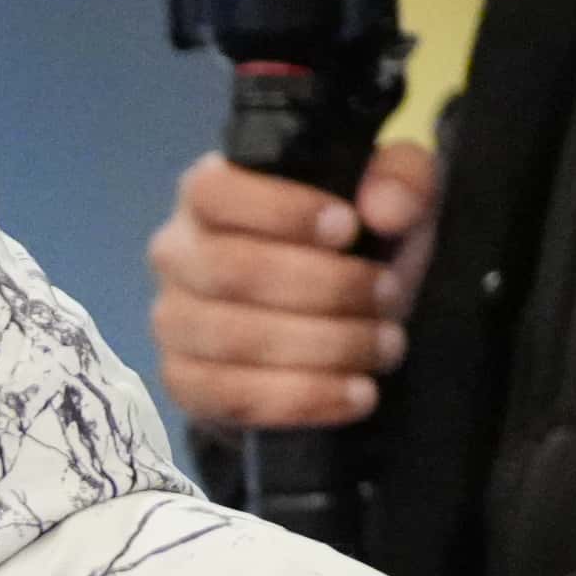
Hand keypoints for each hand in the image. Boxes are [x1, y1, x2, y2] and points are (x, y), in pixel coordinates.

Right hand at [148, 137, 438, 435]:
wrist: (332, 321)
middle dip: (322, 288)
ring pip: (233, 340)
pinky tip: (357, 393)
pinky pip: (230, 397)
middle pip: (229, 271)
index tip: (348, 228)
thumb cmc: (351, 244)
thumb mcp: (390, 193)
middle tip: (388, 295)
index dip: (280, 210)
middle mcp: (176, 254)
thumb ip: (402, 176)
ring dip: (323, 346)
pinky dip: (302, 399)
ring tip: (385, 346)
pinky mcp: (184, 383)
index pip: (215, 193)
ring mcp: (172, 323)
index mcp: (209, 193)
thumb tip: (386, 210)